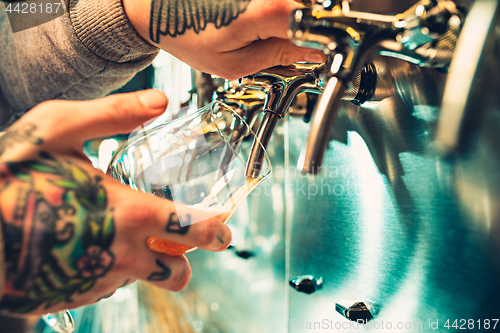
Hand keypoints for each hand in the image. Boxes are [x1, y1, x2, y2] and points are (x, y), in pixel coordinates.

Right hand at [0, 90, 231, 314]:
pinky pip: (106, 286)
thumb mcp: (62, 128)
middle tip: (183, 246)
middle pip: (178, 274)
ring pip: (143, 281)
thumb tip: (161, 101)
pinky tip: (90, 244)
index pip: (192, 231)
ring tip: (126, 237)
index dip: (215, 232)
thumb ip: (116, 114)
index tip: (223, 231)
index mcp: (130, 213)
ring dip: (146, 263)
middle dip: (187, 261)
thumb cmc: (11, 172)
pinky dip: (109, 268)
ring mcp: (96, 279)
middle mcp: (120, 254)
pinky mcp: (74, 294)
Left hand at [123, 0, 325, 78]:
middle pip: (315, 10)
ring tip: (262, 32)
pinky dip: (279, 14)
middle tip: (286, 46)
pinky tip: (255, 22)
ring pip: (301, 5)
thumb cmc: (185, 32)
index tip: (323, 57)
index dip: (326, 45)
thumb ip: (280, 55)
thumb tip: (315, 53)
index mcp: (268, 8)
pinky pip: (283, 3)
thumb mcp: (234, 62)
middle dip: (311, 31)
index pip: (321, 26)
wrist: (157, 7)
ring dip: (293, 20)